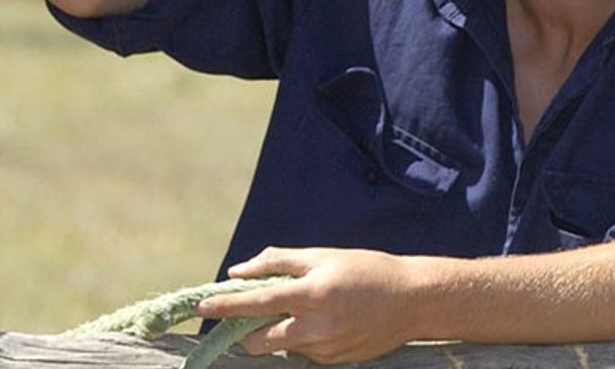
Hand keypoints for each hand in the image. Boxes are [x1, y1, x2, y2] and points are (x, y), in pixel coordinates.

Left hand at [195, 246, 429, 364]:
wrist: (412, 300)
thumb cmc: (365, 270)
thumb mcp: (322, 256)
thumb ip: (278, 262)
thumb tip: (238, 273)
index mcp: (314, 294)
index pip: (258, 303)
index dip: (227, 306)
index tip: (202, 307)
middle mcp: (319, 326)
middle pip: (262, 339)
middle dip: (246, 330)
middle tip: (246, 315)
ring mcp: (327, 349)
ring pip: (282, 347)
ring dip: (275, 332)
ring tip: (298, 310)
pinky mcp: (335, 361)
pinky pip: (303, 352)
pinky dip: (300, 338)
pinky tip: (321, 321)